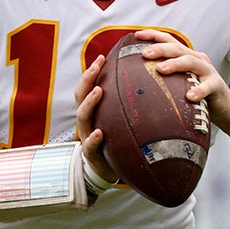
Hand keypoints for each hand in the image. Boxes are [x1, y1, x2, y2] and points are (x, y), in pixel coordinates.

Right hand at [74, 53, 117, 184]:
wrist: (108, 171)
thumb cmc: (116, 142)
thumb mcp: (120, 121)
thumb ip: (127, 106)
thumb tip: (149, 86)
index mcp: (93, 111)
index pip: (88, 87)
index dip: (92, 72)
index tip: (102, 57)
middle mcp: (87, 121)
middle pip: (80, 96)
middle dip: (87, 79)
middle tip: (97, 66)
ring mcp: (87, 136)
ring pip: (82, 116)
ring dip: (89, 102)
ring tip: (99, 91)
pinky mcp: (91, 154)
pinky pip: (90, 145)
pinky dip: (94, 138)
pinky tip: (101, 132)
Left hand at [135, 29, 229, 148]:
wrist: (227, 108)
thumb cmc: (199, 95)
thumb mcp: (180, 83)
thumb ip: (165, 79)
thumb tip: (135, 84)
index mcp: (186, 57)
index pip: (169, 41)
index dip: (154, 35)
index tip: (136, 35)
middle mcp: (197, 59)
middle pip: (177, 49)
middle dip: (160, 48)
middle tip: (145, 53)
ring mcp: (207, 71)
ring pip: (191, 62)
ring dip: (175, 64)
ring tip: (160, 69)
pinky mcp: (217, 85)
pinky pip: (208, 86)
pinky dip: (199, 90)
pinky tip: (189, 96)